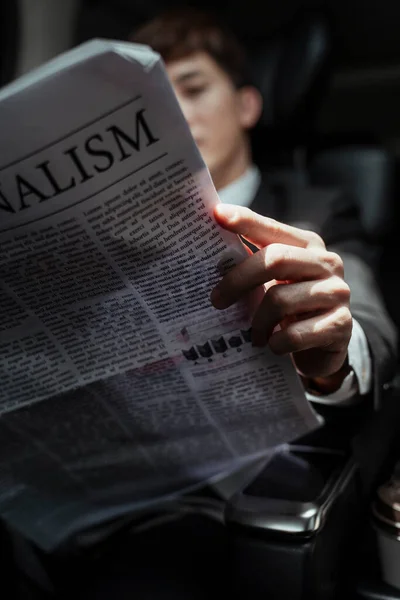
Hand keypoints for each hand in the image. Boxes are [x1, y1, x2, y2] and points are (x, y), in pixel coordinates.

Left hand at [210, 204, 352, 387]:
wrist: (323, 349)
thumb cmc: (291, 309)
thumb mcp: (274, 282)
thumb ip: (253, 264)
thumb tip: (212, 252)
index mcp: (307, 246)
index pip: (271, 229)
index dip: (245, 221)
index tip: (217, 215)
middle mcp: (327, 263)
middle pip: (275, 260)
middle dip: (238, 280)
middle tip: (216, 301)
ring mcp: (337, 293)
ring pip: (280, 300)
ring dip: (258, 323)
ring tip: (253, 336)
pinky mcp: (341, 324)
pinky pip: (296, 333)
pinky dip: (278, 342)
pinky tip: (275, 346)